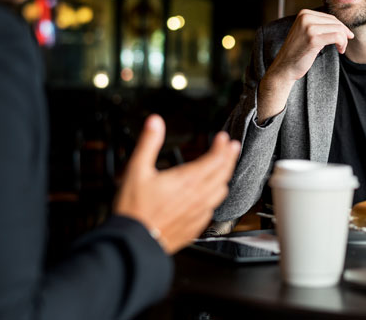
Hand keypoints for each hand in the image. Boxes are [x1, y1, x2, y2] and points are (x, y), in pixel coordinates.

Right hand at [115, 115, 239, 253]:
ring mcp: (198, 213)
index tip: (223, 138)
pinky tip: (211, 196)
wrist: (133, 242)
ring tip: (225, 169)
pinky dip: (215, 198)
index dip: (222, 147)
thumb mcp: (136, 170)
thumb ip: (148, 143)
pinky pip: (213, 209)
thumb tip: (155, 122)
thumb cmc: (134, 209)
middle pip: (223, 174)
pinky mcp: (195, 227)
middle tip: (232, 148)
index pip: (215, 159)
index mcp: (187, 180)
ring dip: (225, 177)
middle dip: (229, 158)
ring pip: (221, 192)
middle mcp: (198, 196)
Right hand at [257, 9, 352, 119]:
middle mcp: (306, 17)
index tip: (345, 37)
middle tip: (343, 46)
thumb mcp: (306, 33)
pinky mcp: (313, 39)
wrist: (284, 67)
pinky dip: (342, 43)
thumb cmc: (297, 52)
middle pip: (335, 22)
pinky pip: (337, 37)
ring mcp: (309, 27)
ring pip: (338, 29)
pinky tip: (340, 50)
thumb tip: (341, 25)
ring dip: (344, 40)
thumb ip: (319, 26)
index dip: (341, 28)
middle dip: (344, 34)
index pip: (330, 17)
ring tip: (341, 49)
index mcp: (304, 13)